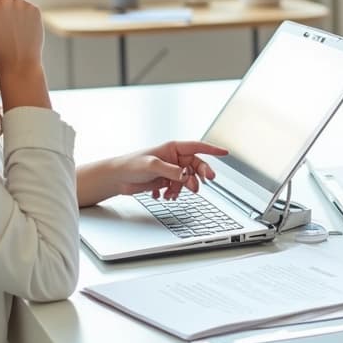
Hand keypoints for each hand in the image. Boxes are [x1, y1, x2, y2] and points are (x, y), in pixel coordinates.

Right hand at [0, 0, 43, 76]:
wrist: (19, 64)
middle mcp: (4, 1)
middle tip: (0, 25)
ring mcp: (21, 5)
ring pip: (14, 0)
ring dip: (13, 10)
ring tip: (11, 29)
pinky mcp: (35, 10)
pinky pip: (27, 7)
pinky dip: (25, 15)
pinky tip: (21, 29)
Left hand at [94, 141, 227, 202]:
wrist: (117, 179)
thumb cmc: (130, 165)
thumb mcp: (152, 166)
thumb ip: (171, 171)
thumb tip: (187, 176)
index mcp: (173, 148)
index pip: (197, 147)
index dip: (212, 150)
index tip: (225, 152)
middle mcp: (174, 158)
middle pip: (195, 167)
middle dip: (198, 176)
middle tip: (200, 185)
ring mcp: (171, 170)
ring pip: (188, 180)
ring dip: (182, 189)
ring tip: (170, 194)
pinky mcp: (166, 181)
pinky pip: (178, 188)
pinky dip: (173, 193)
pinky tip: (163, 195)